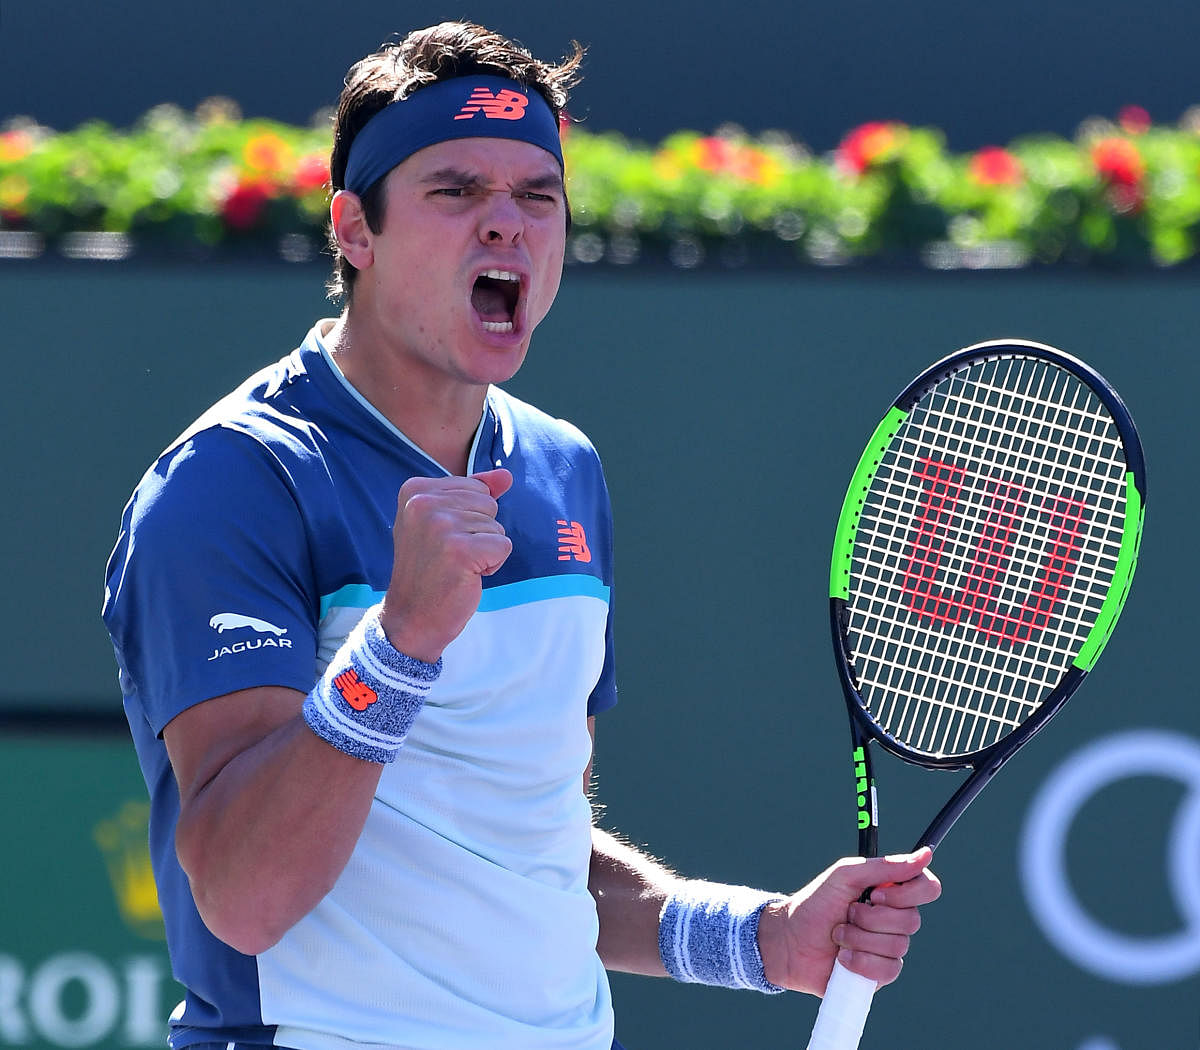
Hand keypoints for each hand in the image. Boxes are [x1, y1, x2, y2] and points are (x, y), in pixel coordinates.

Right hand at [379, 468, 512, 661]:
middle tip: (451, 556)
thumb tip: (506, 475)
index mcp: (415, 490)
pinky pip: (503, 546)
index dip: (470, 517)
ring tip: (456, 566)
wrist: (412, 617)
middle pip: (489, 504)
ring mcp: (440, 525)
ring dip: (484, 551)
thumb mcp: (445, 522)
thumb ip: (475, 494)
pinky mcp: (459, 550)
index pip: (476, 487)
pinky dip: (492, 565)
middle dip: (480, 533)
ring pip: (497, 526)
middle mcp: (423, 502)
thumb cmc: (431, 569)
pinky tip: (467, 576)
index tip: (442, 540)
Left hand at [757, 848, 940, 995]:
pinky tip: (842, 958)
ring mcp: (889, 948)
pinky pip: (888, 969)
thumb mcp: (845, 875)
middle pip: (912, 919)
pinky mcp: (880, 974)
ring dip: (859, 938)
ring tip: (838, 935)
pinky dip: (860, 961)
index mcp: (889, 892)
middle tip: (847, 913)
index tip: (876, 893)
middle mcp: (894, 919)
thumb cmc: (816, 904)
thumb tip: (925, 854)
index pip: (926, 887)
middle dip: (871, 917)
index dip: (907, 892)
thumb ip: (884, 866)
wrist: (790, 942)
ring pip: (898, 945)